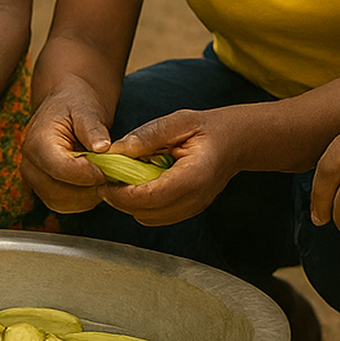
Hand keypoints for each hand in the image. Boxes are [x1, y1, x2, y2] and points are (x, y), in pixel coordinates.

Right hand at [19, 85, 113, 214]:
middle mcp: (29, 164)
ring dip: (87, 196)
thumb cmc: (75, 103)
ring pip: (61, 203)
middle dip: (88, 187)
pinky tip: (96, 183)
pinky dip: (83, 200)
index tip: (109, 170)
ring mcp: (34, 179)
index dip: (86, 174)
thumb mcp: (87, 109)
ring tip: (105, 176)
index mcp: (37, 142)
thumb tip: (102, 148)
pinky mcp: (43, 190)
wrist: (66, 106)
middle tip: (112, 175)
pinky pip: (63, 205)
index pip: (59, 168)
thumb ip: (93, 128)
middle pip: (58, 191)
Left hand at [97, 109, 236, 226]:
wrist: (236, 142)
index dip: (121, 194)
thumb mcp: (178, 121)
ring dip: (131, 204)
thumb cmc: (208, 129)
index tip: (104, 182)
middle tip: (108, 179)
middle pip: (146, 213)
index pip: (150, 197)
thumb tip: (116, 151)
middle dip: (121, 200)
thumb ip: (147, 136)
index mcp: (193, 176)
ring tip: (124, 180)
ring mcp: (194, 208)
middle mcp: (195, 199)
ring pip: (149, 219)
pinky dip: (144, 205)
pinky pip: (158, 217)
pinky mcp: (189, 211)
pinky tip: (141, 185)